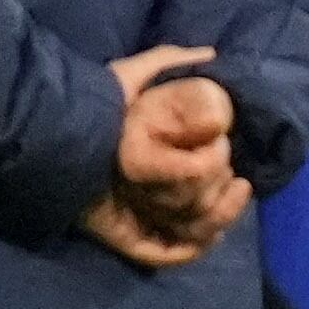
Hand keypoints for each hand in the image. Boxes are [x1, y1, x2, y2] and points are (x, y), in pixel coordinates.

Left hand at [78, 47, 249, 267]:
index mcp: (160, 160)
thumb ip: (172, 62)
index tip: (241, 167)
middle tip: (233, 176)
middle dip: (224, 194)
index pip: (204, 177)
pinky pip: (172, 252)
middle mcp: (154, 192)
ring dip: (218, 215)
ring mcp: (145, 217)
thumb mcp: (136, 74)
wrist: (66, 136)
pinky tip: (212, 222)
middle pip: (205, 205)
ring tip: (230, 190)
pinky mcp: (132, 238)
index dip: (227, 177)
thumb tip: (212, 56)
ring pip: (197, 229)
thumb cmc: (101, 106)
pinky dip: (194, 245)